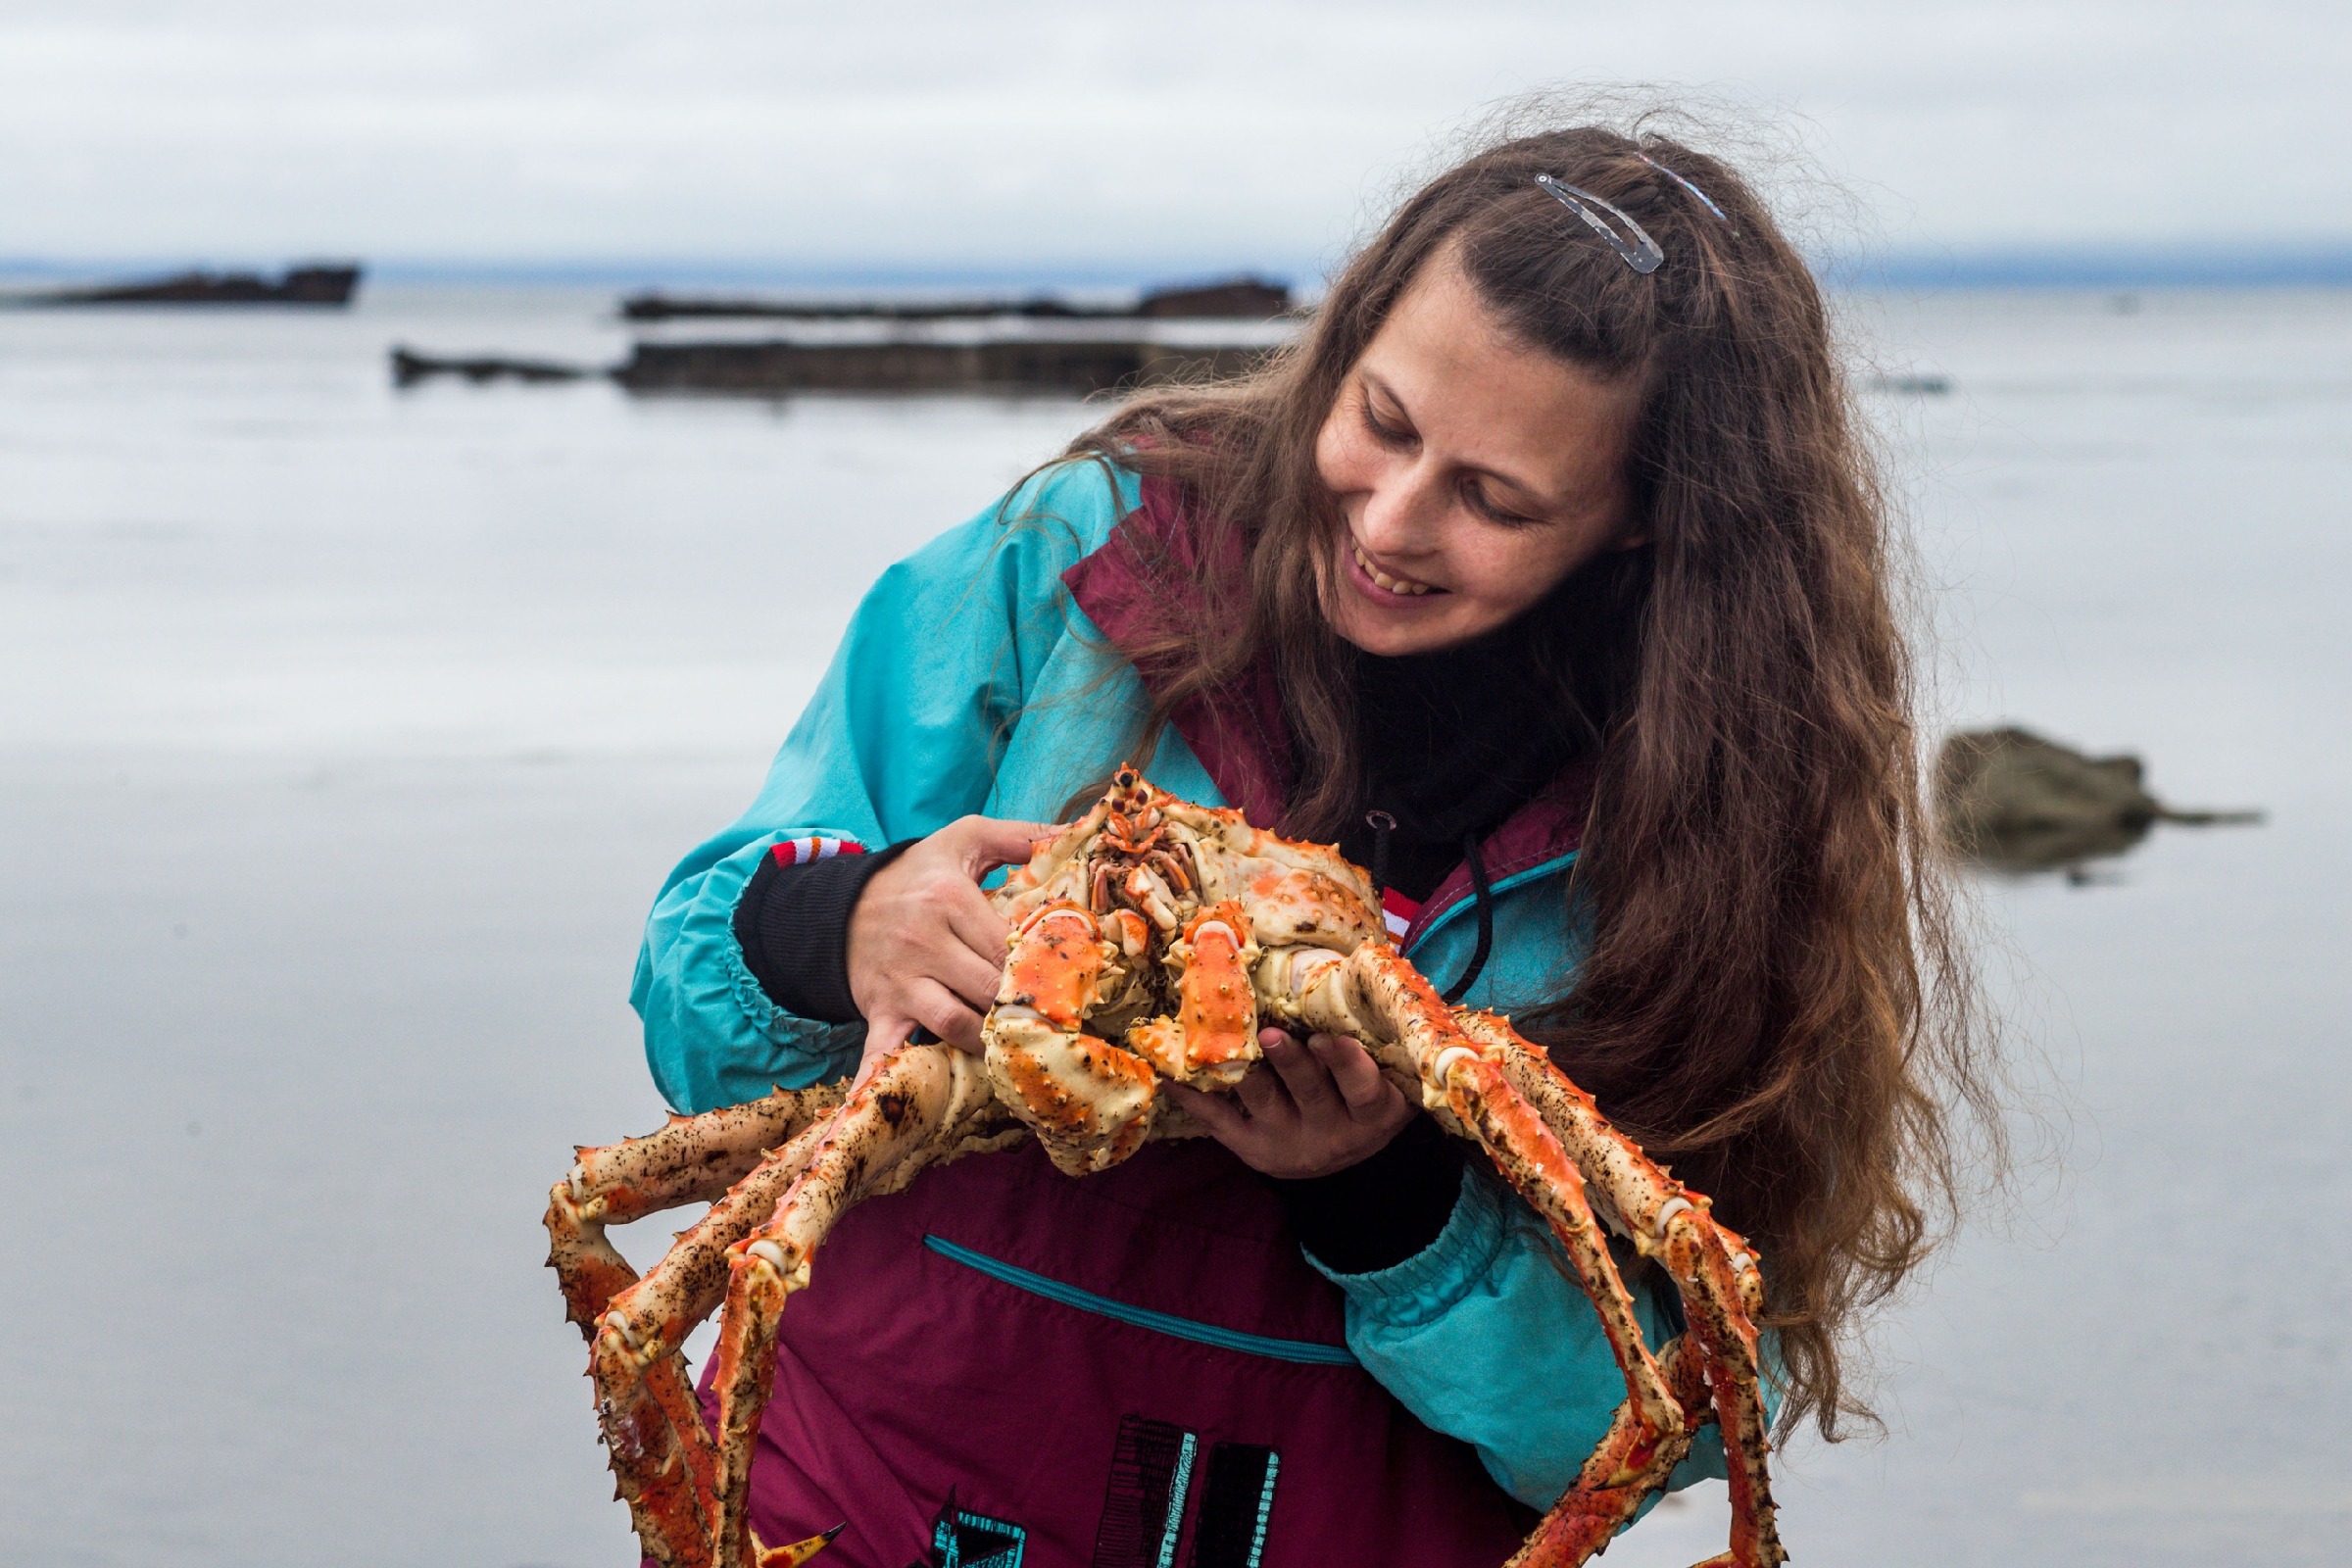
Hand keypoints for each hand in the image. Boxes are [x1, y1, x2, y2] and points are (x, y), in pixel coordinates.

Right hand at [847, 814, 1051, 1079]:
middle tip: (1056, 1017)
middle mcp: (923, 942)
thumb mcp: (964, 839)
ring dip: (989, 1039)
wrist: (842, 906)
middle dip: (1023, 1005)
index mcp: (949, 899)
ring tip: (1017, 1043)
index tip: (1070, 978)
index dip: (1042, 965)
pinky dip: (887, 1076)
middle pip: (989, 986)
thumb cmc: (918, 875)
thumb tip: (1070, 835)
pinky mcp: (880, 1010)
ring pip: (954, 1022)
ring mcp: (900, 981)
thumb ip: (1019, 834)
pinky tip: (903, 1100)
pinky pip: (883, 1049)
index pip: (1009, 943)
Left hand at [1165, 1028, 1415, 1178]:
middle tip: (1271, 1034)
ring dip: (1244, 1070)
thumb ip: (1366, 1032)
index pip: (1364, 1089)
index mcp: (1372, 1111)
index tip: (1329, 1036)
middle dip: (1291, 1062)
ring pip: (1264, 1100)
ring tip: (1224, 1045)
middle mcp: (1333, 1133)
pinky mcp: (1252, 1149)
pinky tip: (1172, 1072)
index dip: (1347, 1064)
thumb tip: (1336, 963)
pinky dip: (1195, 1096)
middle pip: (1311, 1092)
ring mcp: (1289, 1143)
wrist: (1339, 1147)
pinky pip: (1220, 1121)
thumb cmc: (1360, 1089)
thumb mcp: (1382, 1071)